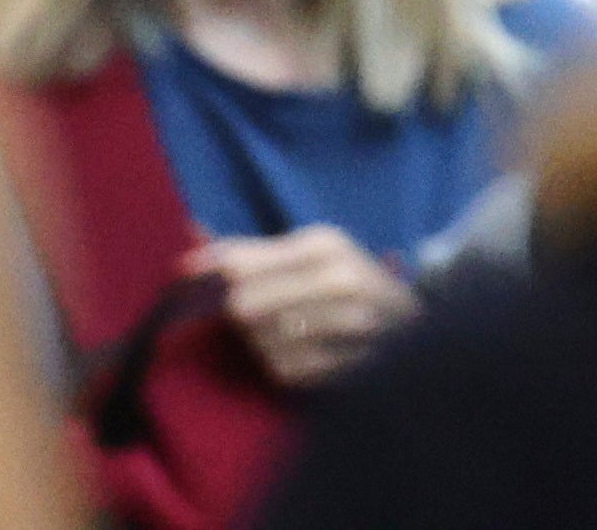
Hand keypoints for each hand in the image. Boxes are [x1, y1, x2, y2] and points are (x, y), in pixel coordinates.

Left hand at [191, 229, 422, 391]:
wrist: (414, 322)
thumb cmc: (352, 279)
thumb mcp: (313, 248)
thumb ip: (251, 248)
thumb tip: (188, 228)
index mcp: (324, 246)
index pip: (242, 263)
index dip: (207, 268)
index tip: (182, 270)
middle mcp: (335, 282)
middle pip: (243, 305)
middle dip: (239, 308)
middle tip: (249, 306)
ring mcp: (340, 327)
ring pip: (259, 339)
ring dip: (262, 338)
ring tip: (288, 327)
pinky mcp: (340, 365)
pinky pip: (280, 368)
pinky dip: (283, 362)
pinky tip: (304, 350)